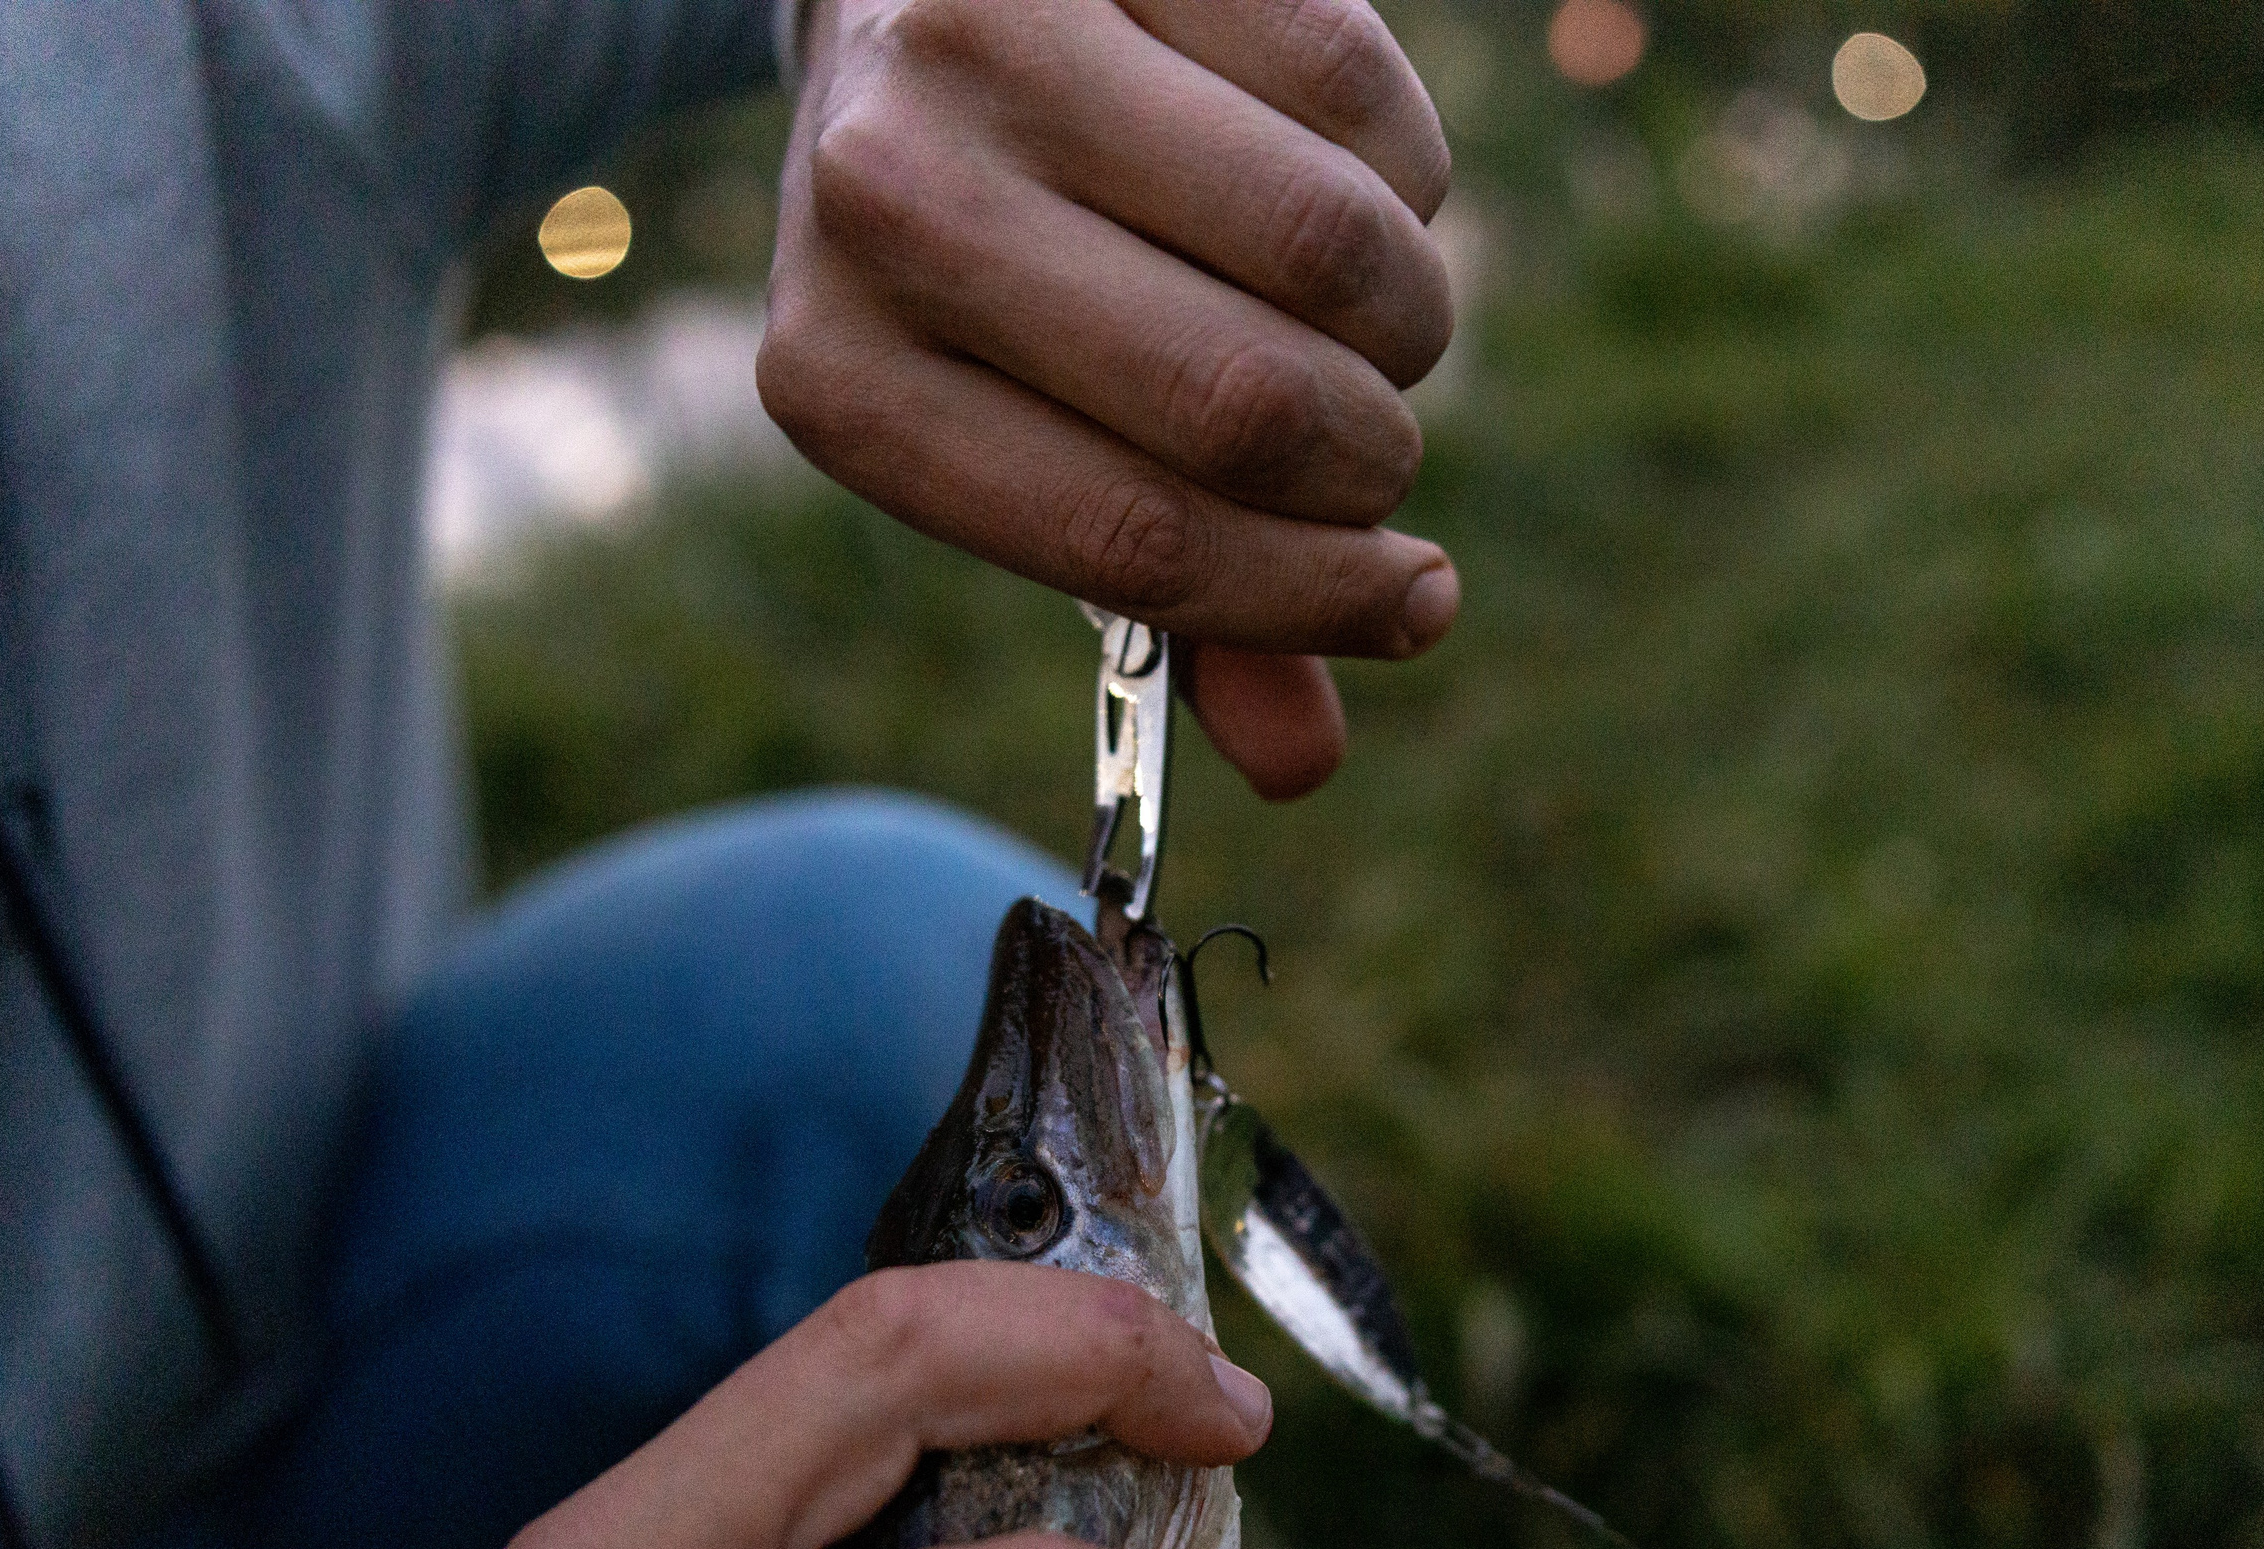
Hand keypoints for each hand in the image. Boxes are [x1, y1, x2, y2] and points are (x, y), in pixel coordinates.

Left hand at [757, 0, 1460, 799]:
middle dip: (1370, 461)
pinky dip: (1406, 168)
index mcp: (845, 384)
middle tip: (1381, 448)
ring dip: (1409, 318)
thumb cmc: (992, 263)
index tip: (1418, 599)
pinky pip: (1358, 85)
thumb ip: (1165, 588)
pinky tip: (1348, 176)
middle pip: (1245, 400)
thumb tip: (1307, 760)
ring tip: (1378, 319)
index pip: (1133, 540)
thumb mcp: (1029, 428)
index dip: (1312, 595)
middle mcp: (886, 207)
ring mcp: (990, 42)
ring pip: (1329, 242)